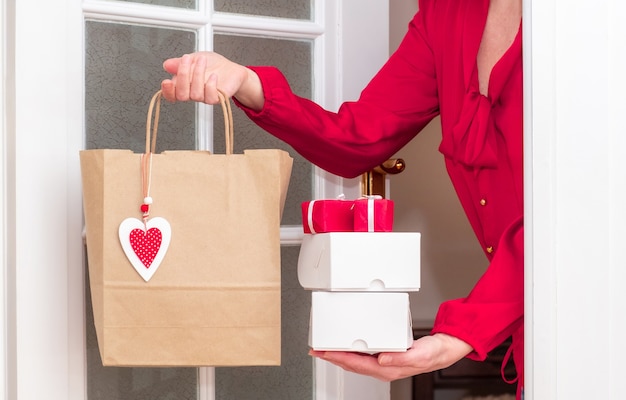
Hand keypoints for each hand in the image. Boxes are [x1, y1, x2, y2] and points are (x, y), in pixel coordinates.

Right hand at [161, 52, 264, 109]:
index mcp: (185, 85)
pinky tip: (214, 76)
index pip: (172, 94)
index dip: (167, 91)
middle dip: (182, 75)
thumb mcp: (194, 58)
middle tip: (187, 60)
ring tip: (202, 62)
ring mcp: (205, 96)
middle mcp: (194, 92)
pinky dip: (210, 85)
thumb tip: (167, 64)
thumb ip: (180, 62)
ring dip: (197, 75)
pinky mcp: (217, 98)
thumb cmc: (214, 65)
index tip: (167, 81)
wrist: (232, 69)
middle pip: (181, 95)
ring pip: (195, 95)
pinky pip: (210, 97)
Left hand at [308, 333, 472, 381]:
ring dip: (339, 354)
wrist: (443, 349)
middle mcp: (383, 367)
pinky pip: (362, 356)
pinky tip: (346, 346)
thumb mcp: (419, 353)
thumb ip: (400, 357)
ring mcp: (383, 363)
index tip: (324, 352)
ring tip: (325, 348)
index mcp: (388, 368)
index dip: (338, 358)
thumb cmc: (433, 353)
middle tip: (316, 349)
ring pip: (355, 361)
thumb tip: (381, 358)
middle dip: (332, 356)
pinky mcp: (385, 356)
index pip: (357, 364)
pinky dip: (350, 351)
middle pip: (351, 364)